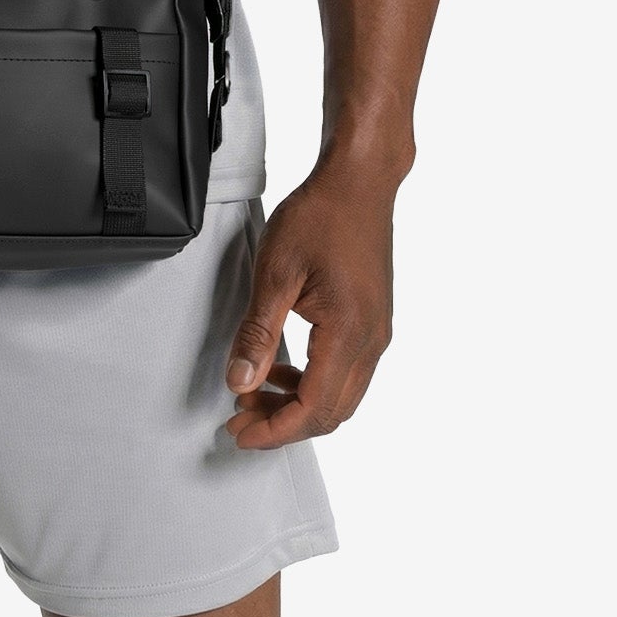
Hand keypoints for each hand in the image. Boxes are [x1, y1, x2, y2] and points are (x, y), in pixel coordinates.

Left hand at [223, 157, 395, 450]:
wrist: (359, 182)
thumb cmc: (320, 216)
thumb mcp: (275, 273)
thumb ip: (258, 333)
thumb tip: (240, 381)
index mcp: (350, 334)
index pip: (314, 408)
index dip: (275, 430)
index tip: (240, 433)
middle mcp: (372, 342)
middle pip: (330, 412)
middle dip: (283, 424)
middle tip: (240, 418)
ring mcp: (377, 333)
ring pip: (340, 396)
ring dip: (298, 404)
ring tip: (255, 393)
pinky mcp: (373, 322)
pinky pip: (346, 372)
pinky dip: (313, 381)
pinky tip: (283, 367)